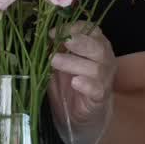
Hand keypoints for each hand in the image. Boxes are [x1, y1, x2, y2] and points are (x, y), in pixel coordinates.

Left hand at [49, 23, 116, 143]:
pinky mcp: (100, 98)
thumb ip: (54, 49)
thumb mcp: (59, 62)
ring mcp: (104, 79)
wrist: (79, 115)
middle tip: (62, 41)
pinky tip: (75, 82)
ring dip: (74, 62)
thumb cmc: (68, 84)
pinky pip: (97, 89)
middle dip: (79, 42)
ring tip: (54, 61)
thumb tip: (40, 37)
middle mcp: (104, 60)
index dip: (74, 28)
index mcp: (95, 46)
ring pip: (96, 68)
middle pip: (98, 46)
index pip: (91, 30)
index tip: (52, 32)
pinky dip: (87, 84)